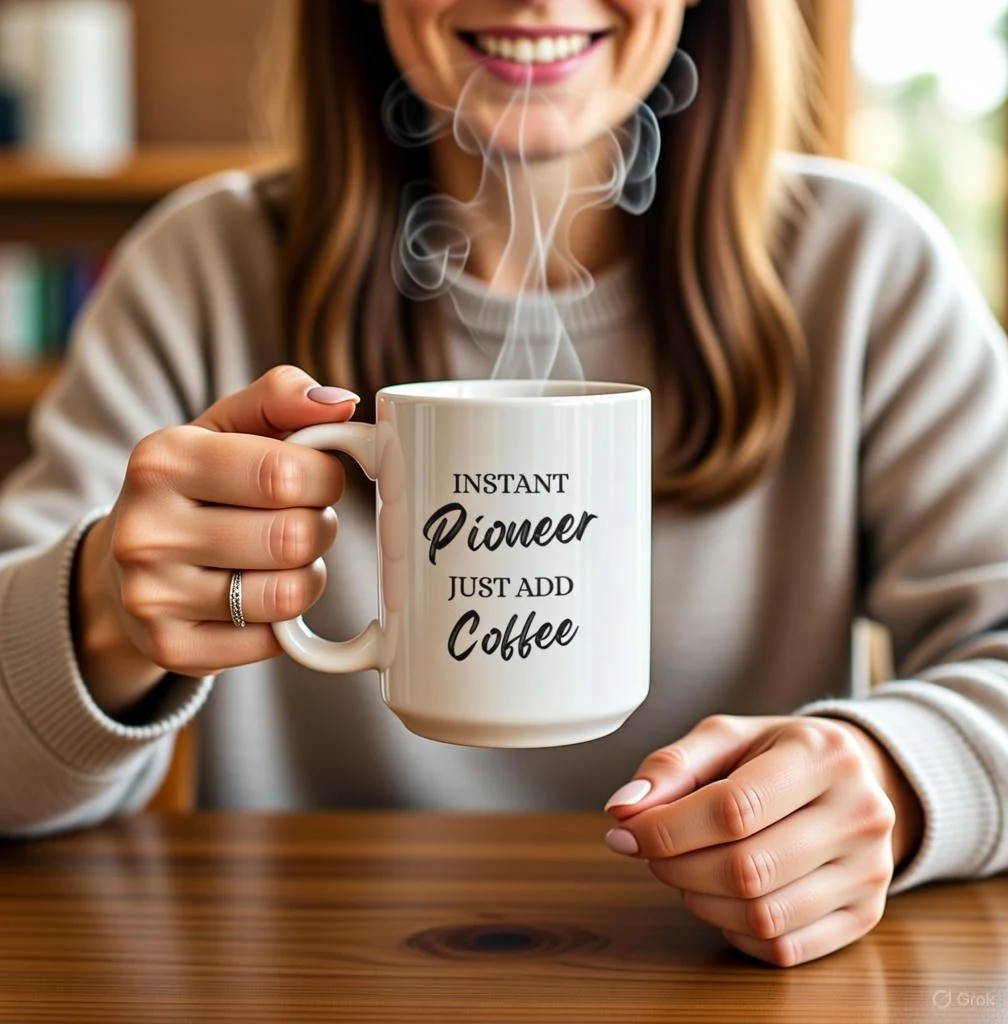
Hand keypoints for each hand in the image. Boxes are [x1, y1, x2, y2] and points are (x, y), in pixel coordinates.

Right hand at [74, 365, 358, 715]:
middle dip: (319, 526)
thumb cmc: (196, 487)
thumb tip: (342, 404)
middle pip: (295, 537)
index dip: (326, 477)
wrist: (124, 565)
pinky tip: (256, 596)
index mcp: (162, 460)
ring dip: (307, 575)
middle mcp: (146, 530)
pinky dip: (284, 622)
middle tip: (303, 520)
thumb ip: (281, 399)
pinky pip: (273, 642)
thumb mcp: (225, 427)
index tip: (319, 476)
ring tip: (282, 558)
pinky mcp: (171, 648)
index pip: (288, 473)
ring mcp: (152, 597)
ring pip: (289, 595)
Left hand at [602, 714, 923, 966]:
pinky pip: (785, 947)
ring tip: (686, 871)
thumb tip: (624, 807)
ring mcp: (871, 870)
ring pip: (764, 915)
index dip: (666, 829)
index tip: (626, 832)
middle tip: (653, 853)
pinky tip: (722, 898)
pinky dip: (734, 932)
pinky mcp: (867, 915)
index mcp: (823, 755)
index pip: (734, 808)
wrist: (853, 776)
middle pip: (747, 868)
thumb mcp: (726, 738)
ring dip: (702, 901)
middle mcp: (860, 813)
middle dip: (678, 867)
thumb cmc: (776, 754)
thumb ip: (671, 766)